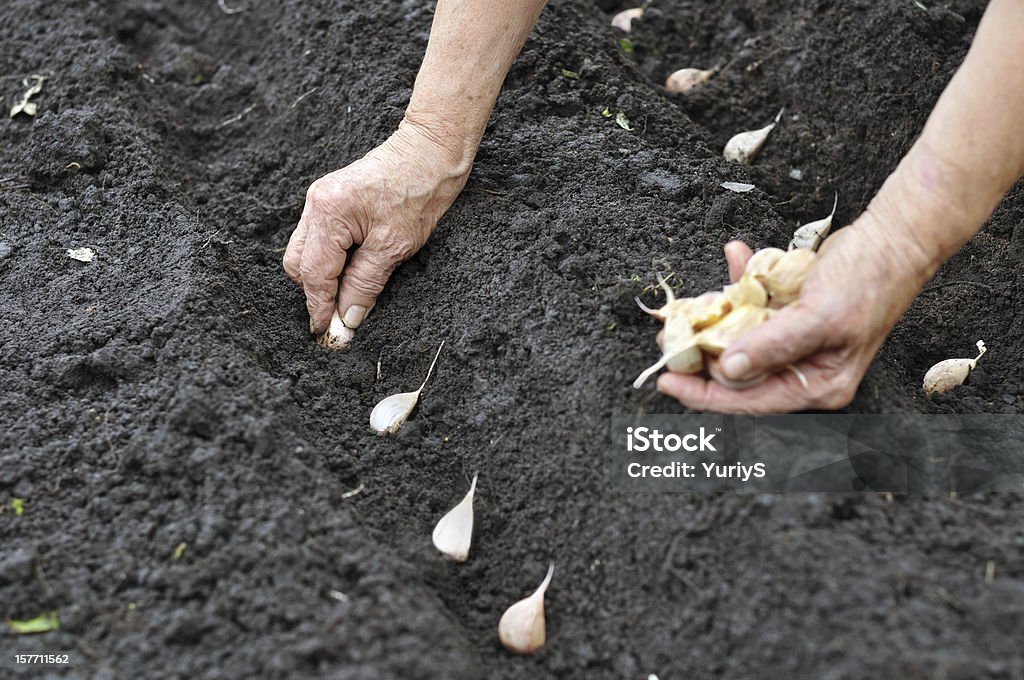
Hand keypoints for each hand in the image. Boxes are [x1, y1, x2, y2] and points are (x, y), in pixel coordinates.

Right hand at [283, 120, 471, 343]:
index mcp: (328, 213)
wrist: (432, 151)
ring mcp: (321, 200)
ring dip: (323, 278)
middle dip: (315, 293)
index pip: (314, 274)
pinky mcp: (332, 200)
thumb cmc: (420, 191)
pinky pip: (320, 240)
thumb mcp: (394, 247)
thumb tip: (347, 318)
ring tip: (347, 297)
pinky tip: (351, 272)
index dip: (320, 308)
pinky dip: (331, 261)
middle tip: (339, 319)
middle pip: (299, 264)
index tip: (328, 334)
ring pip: (306, 253)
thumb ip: (364, 284)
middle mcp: (316, 205)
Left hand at [655, 211, 935, 412]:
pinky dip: (738, 284)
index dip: (704, 394)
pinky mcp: (788, 313)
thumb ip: (773, 346)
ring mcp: (794, 340)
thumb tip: (728, 370)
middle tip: (668, 338)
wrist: (895, 236)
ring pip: (738, 339)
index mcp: (817, 384)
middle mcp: (802, 368)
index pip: (749, 402)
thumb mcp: (819, 317)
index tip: (667, 380)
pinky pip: (751, 306)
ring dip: (712, 319)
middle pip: (737, 374)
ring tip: (686, 307)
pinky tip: (734, 255)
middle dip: (699, 355)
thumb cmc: (870, 280)